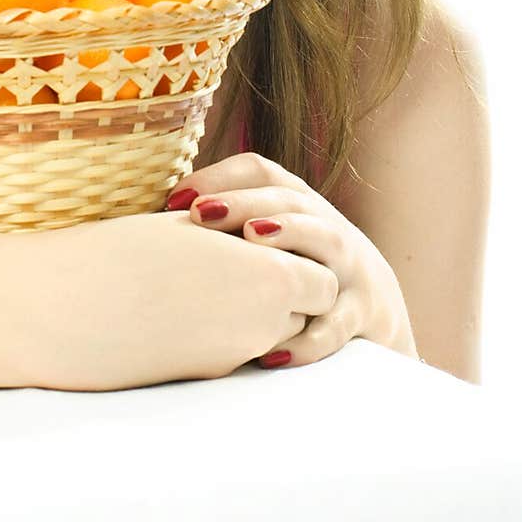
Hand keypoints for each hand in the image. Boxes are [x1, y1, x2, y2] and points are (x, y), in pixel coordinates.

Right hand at [26, 210, 338, 390]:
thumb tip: (254, 240)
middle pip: (306, 314)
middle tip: (239, 264)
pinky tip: (181, 311)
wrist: (62, 308)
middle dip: (286, 292)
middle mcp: (261, 326)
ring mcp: (233, 358)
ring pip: (274, 338)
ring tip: (207, 286)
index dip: (300, 261)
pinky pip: (235, 354)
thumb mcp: (187, 228)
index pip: (323, 280)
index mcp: (267, 278)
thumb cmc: (121, 253)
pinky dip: (224, 333)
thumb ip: (235, 237)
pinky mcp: (201, 379)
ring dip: (257, 315)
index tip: (263, 244)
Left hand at [166, 153, 416, 368]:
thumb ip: (223, 229)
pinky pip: (338, 324)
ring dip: (289, 235)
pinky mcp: (363, 313)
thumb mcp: (270, 240)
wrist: (375, 311)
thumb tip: (145, 229)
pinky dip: (309, 338)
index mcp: (295, 202)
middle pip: (289, 200)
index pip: (260, 171)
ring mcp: (348, 267)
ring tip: (252, 239)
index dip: (218, 176)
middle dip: (244, 202)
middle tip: (201, 213)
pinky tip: (274, 351)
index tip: (173, 198)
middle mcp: (325, 224)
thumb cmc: (298, 269)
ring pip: (325, 242)